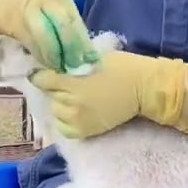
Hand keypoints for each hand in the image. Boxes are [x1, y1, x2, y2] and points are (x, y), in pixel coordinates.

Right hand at [0, 0, 98, 70]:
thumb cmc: (21, 2)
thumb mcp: (45, 5)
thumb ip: (61, 22)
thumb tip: (81, 49)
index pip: (75, 19)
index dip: (83, 42)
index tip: (90, 60)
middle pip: (64, 27)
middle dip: (71, 50)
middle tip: (75, 67)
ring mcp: (28, 7)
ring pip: (48, 37)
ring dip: (55, 56)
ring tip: (60, 68)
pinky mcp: (13, 20)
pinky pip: (31, 42)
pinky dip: (40, 55)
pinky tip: (44, 63)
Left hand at [30, 49, 187, 137]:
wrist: (145, 89)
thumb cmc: (124, 68)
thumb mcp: (95, 56)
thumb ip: (73, 61)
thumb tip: (56, 62)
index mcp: (73, 83)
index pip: (42, 80)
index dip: (42, 74)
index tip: (45, 71)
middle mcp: (72, 104)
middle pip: (49, 96)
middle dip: (54, 88)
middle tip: (66, 82)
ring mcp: (78, 120)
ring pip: (55, 112)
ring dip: (60, 104)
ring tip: (72, 97)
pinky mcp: (87, 131)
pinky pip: (64, 128)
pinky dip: (66, 120)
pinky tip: (75, 111)